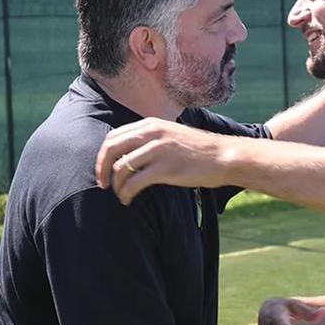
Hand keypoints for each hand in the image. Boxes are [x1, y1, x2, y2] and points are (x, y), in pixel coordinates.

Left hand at [95, 117, 235, 204]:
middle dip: (101, 169)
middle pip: (111, 149)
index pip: (114, 136)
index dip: (103, 156)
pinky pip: (135, 182)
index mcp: (150, 124)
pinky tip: (128, 200)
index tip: (103, 171)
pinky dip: (126, 193)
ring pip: (121, 168)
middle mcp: (152, 133)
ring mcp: (159, 150)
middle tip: (103, 185)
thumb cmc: (197, 150)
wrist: (223, 156)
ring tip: (122, 195)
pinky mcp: (166, 168)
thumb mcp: (170, 135)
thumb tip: (127, 154)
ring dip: (116, 185)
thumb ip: (149, 139)